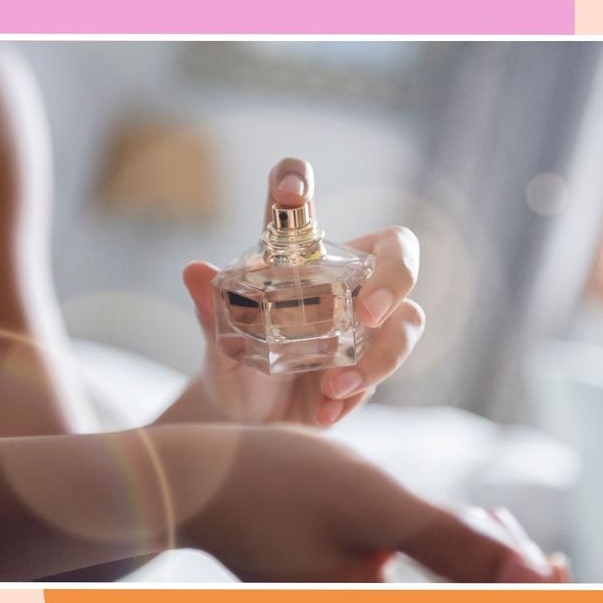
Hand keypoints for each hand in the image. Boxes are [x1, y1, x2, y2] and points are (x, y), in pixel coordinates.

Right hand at [174, 425, 566, 582]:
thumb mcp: (376, 505)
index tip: (560, 567)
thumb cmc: (278, 482)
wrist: (196, 481)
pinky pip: (420, 598)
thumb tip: (538, 577)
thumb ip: (456, 546)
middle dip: (508, 581)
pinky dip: (451, 568)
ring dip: (481, 572)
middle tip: (520, 535)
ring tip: (491, 523)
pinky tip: (461, 530)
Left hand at [181, 157, 424, 425]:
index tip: (291, 190)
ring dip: (379, 356)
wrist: (247, 423)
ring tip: (334, 386)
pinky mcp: (372, 366)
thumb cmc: (236, 369)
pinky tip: (323, 412)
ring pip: (408, 320)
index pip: (300, 202)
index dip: (298, 178)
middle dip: (396, 276)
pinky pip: (384, 372)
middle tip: (367, 313)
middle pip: (399, 252)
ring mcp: (366, 324)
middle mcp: (342, 281)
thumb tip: (194, 270)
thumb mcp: (219, 344)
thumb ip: (210, 310)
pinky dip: (356, 393)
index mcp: (296, 257)